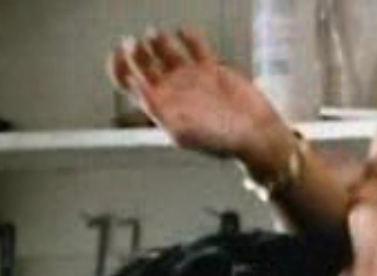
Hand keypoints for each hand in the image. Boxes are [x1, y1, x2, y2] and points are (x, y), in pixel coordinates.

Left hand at [108, 29, 293, 170]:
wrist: (257, 136)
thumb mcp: (183, 132)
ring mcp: (192, 79)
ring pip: (167, 51)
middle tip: (139, 42)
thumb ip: (157, 110)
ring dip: (158, 40)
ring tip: (158, 35)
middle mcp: (173, 90)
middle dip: (137, 50)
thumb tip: (136, 86)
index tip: (121, 53)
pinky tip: (185, 32)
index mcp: (160, 106)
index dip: (119, 65)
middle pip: (144, 62)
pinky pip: (196, 46)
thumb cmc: (222, 142)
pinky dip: (189, 36)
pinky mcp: (212, 70)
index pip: (128, 82)